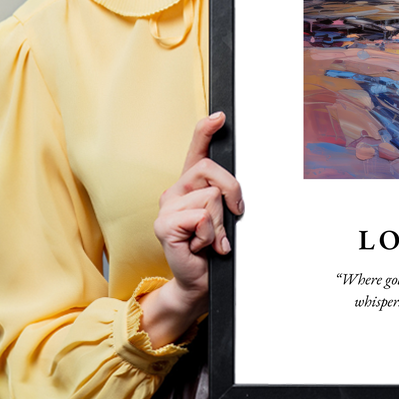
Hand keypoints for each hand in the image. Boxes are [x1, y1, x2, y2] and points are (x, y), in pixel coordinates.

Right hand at [139, 112, 243, 346]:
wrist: (200, 281)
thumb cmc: (213, 248)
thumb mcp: (224, 217)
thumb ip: (225, 197)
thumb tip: (235, 189)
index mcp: (190, 186)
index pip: (196, 151)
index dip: (206, 130)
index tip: (220, 116)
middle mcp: (175, 191)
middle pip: (211, 170)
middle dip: (232, 192)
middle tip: (232, 217)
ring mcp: (166, 207)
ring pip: (210, 197)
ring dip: (220, 223)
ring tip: (212, 239)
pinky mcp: (164, 225)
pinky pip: (202, 216)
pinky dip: (210, 235)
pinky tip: (201, 246)